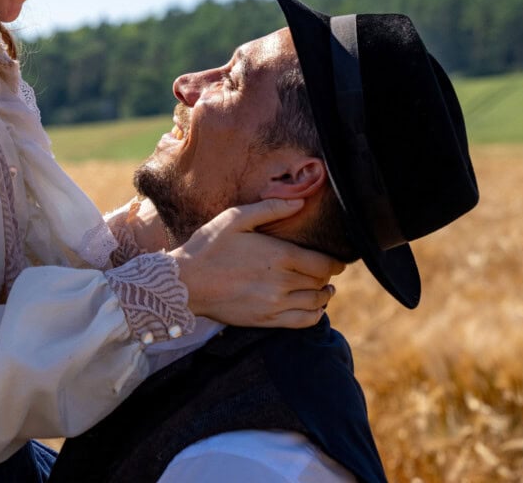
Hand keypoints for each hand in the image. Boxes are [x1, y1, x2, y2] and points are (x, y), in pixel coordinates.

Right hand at [171, 198, 344, 328]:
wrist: (185, 282)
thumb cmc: (209, 246)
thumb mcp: (236, 218)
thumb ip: (271, 209)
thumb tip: (301, 202)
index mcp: (279, 255)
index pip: (324, 263)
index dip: (334, 262)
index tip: (336, 261)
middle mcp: (282, 282)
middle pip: (321, 282)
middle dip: (326, 276)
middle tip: (322, 271)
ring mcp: (275, 304)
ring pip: (317, 302)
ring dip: (324, 295)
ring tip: (322, 289)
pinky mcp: (266, 320)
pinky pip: (304, 321)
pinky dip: (315, 314)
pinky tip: (312, 307)